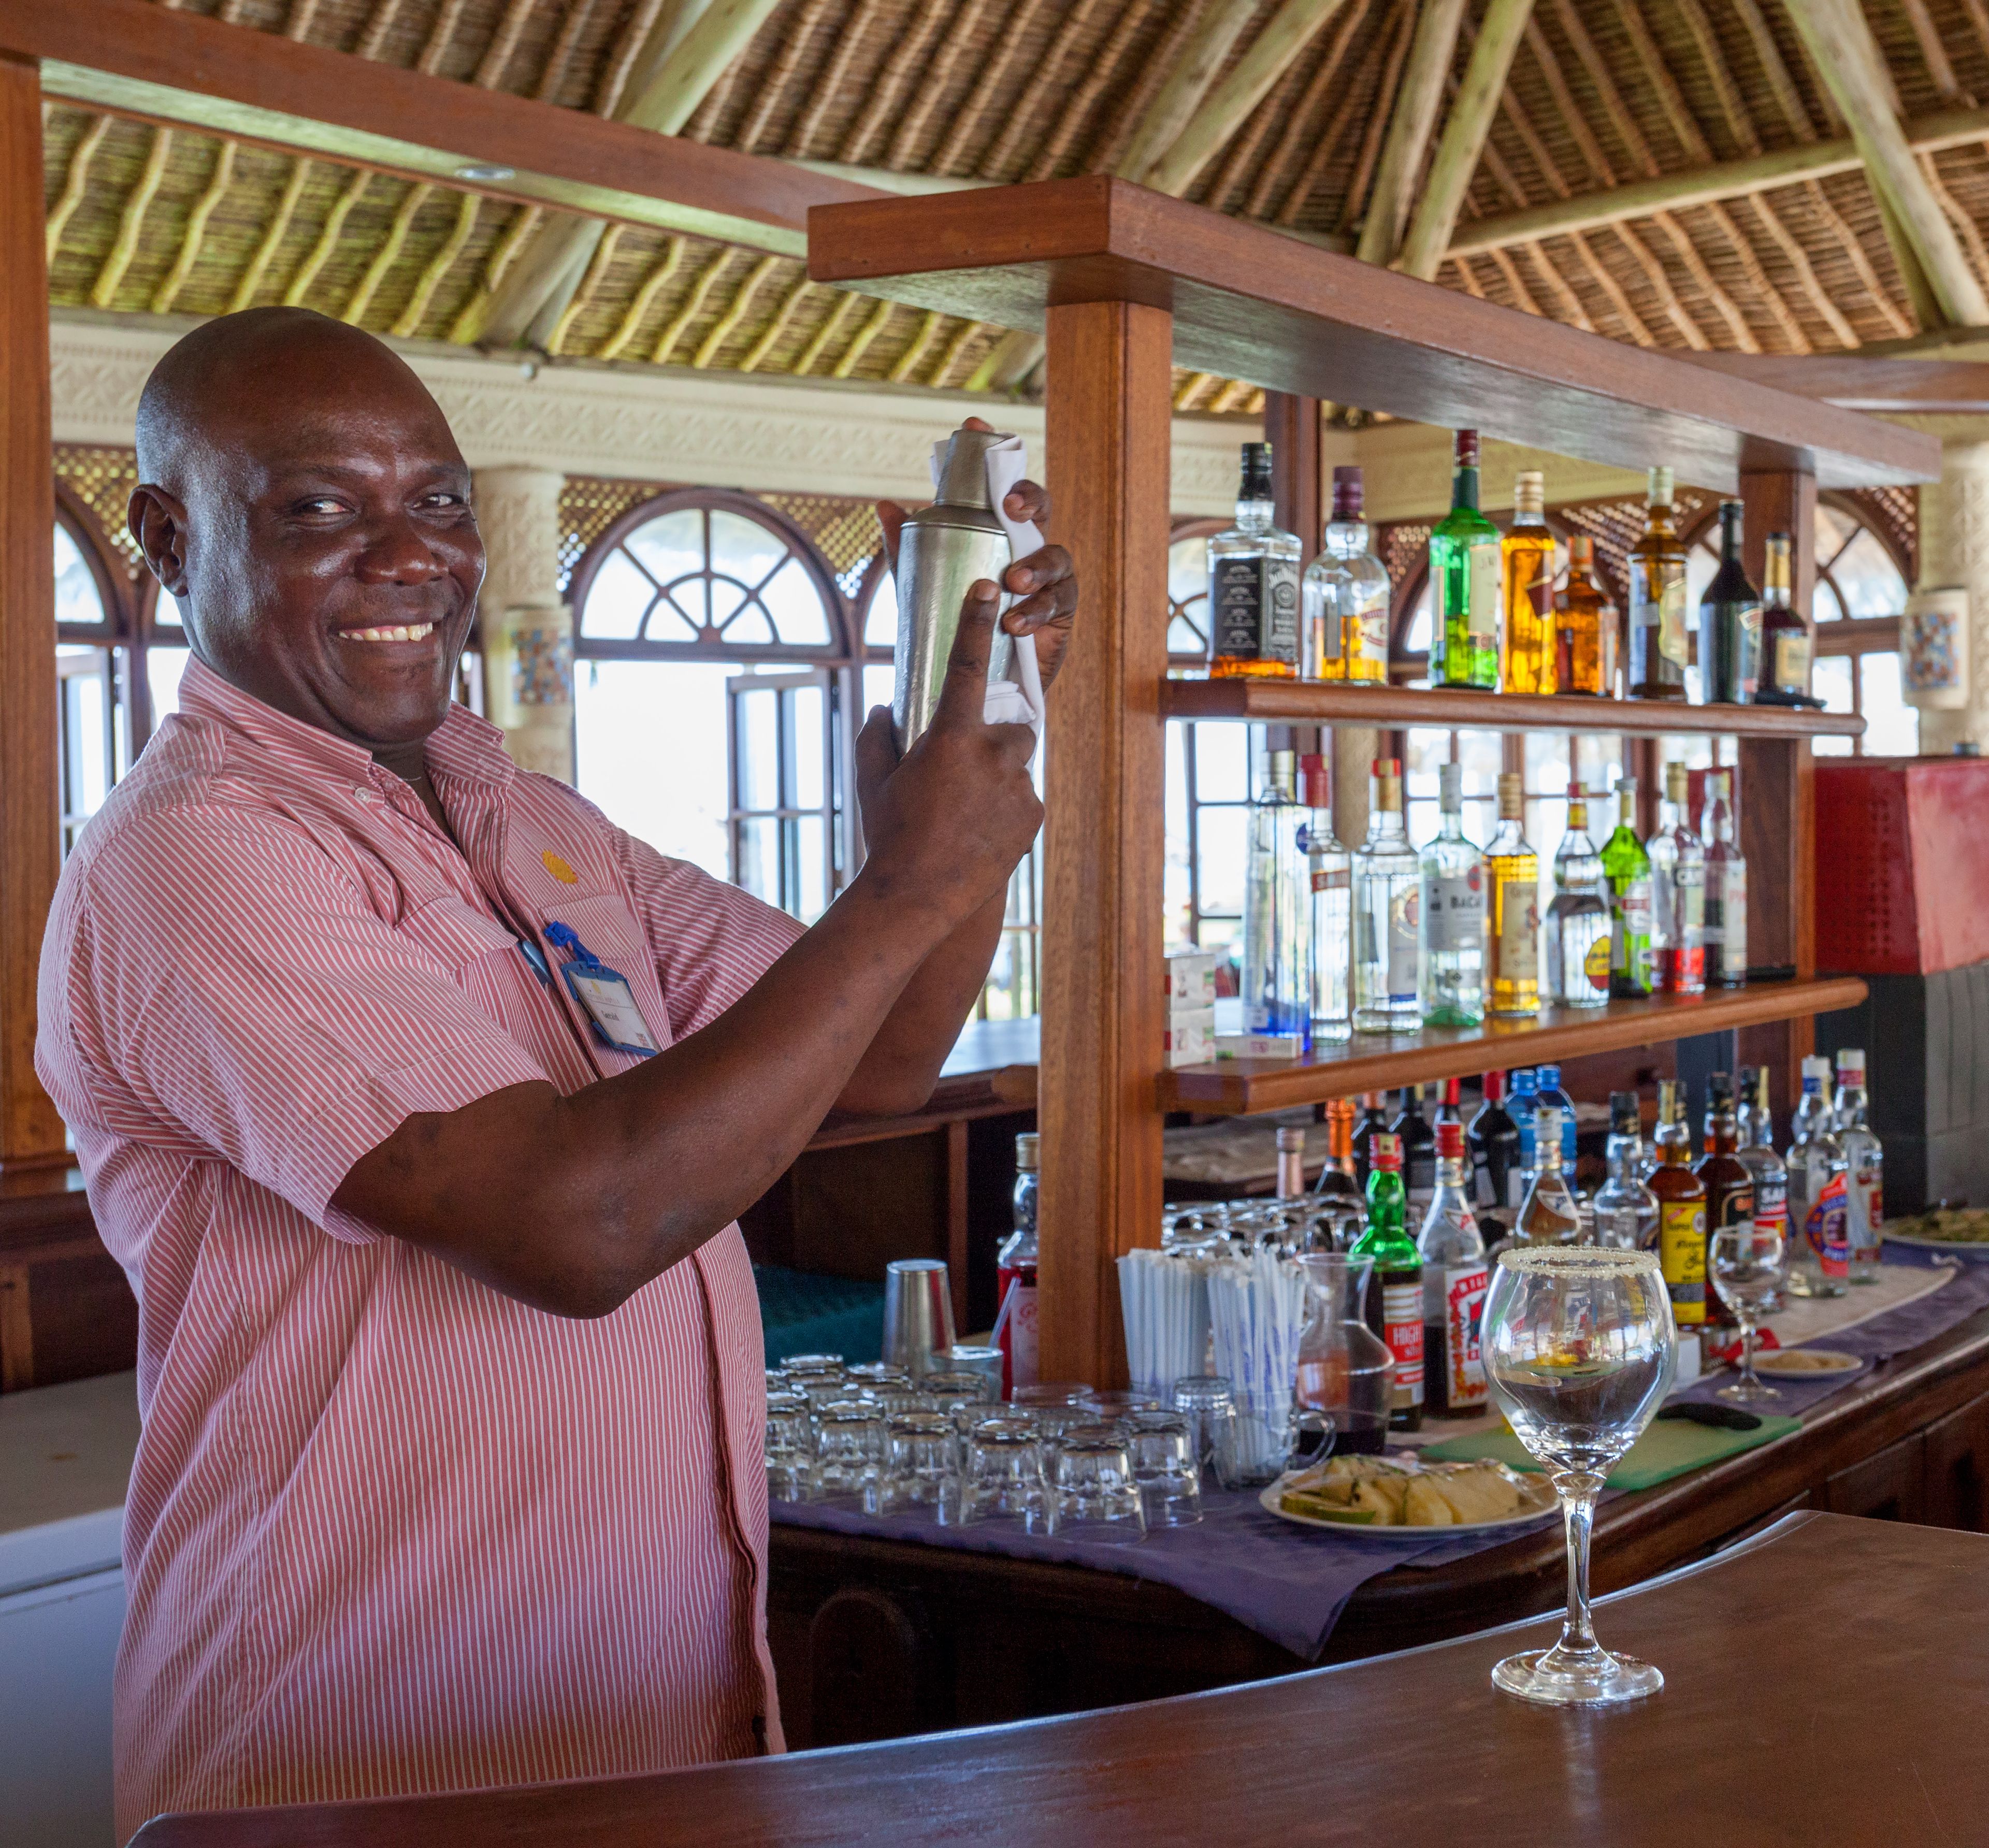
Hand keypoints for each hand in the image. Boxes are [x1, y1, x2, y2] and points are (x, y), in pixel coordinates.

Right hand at [852, 583, 1042, 929]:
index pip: (967, 666)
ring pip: (1018, 765)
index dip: (976, 622)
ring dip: (999, 777)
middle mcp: (993, 755)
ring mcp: (1018, 787)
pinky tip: (978, 834)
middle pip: (1014, 725)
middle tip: (967, 769)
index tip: (987, 587)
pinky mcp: (1033, 816)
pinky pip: (1024, 799)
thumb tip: (884, 707)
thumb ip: (875, 735)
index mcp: (952, 738)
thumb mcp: (871, 781)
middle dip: (997, 739)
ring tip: (967, 813)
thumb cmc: (888, 836)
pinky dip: (1006, 808)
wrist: (917, 897)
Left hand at [876, 416, 1078, 692]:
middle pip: (1040, 509)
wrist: (978, 683)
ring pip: (1056, 558)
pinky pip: (1059, 604)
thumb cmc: (956, 623)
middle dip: (1029, 499)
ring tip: (1011, 583)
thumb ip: (909, 548)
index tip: (975, 427)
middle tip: (1010, 507)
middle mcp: (1029, 548)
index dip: (994, 452)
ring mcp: (1050, 581)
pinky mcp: (1062, 616)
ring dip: (1036, 566)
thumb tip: (883, 504)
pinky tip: (1014, 622)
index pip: (1002, 485)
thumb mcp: (925, 585)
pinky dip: (1036, 611)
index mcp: (1000, 532)